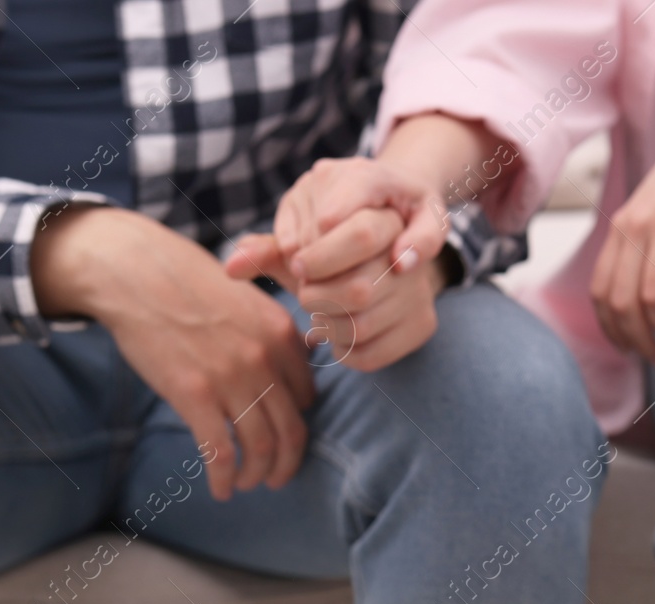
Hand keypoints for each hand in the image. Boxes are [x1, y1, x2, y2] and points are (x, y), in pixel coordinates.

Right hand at [31, 205, 315, 500]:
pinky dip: (224, 479)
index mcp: (281, 333)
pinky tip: (220, 490)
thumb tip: (285, 369)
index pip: (308, 397)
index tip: (284, 437)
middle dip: (286, 464)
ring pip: (261, 448)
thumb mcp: (245, 296)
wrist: (133, 271)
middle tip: (276, 478)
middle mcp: (264, 358)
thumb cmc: (184, 281)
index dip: (297, 424)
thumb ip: (268, 333)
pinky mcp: (194, 394)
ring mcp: (231, 378)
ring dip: (257, 476)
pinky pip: (221, 453)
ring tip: (245, 485)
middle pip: (292, 431)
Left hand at [227, 163, 450, 371]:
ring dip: (326, 322)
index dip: (320, 258)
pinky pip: (372, 352)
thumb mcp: (304, 233)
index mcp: (385, 202)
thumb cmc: (333, 239)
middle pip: (359, 289)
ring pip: (362, 323)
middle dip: (317, 295)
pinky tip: (337, 331)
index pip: (359, 235)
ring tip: (321, 308)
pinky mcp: (423, 324)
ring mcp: (420, 288)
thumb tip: (231, 266)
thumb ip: (269, 248)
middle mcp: (410, 242)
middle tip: (305, 290)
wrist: (391, 248)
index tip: (298, 266)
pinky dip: (342, 348)